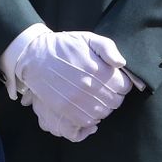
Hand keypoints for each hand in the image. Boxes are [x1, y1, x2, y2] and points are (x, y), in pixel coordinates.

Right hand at [13, 29, 132, 140]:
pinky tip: (88, 107)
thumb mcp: (88, 39)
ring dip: (103, 107)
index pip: (125, 86)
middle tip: (106, 88)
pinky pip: (87, 122)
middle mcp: (90, 88)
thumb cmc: (65, 46)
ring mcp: (77, 102)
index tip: (115, 79)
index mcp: (99, 70)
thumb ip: (108, 48)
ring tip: (96, 97)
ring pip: (103, 114)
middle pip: (116, 102)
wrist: (36, 57)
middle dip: (114, 95)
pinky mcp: (66, 111)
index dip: (122, 83)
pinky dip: (91, 118)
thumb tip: (121, 64)